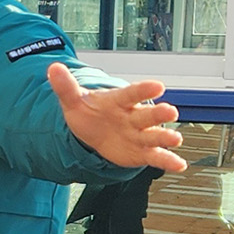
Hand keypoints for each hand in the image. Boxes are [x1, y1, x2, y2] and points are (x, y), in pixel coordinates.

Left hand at [50, 63, 185, 172]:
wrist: (93, 132)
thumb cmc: (89, 113)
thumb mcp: (74, 101)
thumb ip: (66, 87)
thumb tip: (53, 68)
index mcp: (119, 101)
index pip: (131, 93)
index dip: (144, 89)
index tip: (157, 85)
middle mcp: (133, 116)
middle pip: (147, 114)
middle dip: (159, 113)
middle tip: (170, 111)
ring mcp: (139, 134)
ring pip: (155, 135)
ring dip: (166, 137)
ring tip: (176, 139)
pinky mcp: (142, 152)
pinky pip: (156, 156)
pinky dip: (168, 161)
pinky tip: (180, 165)